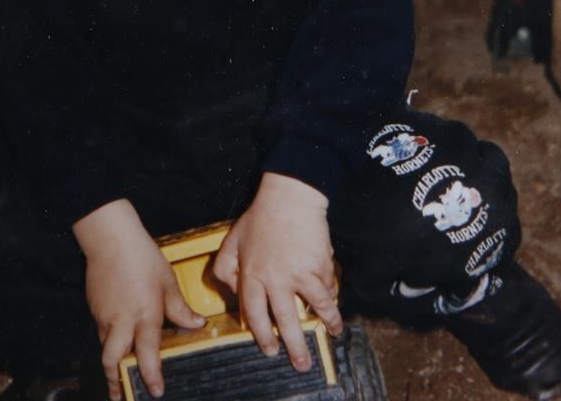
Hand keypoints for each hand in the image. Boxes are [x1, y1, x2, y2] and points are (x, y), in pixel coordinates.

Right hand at [73, 200, 204, 399]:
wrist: (111, 238)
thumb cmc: (141, 256)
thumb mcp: (167, 281)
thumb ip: (180, 308)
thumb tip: (197, 323)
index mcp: (144, 315)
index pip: (147, 354)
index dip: (151, 376)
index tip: (155, 391)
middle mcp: (122, 321)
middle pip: (112, 361)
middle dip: (115, 381)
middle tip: (121, 395)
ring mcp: (105, 315)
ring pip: (105, 347)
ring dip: (111, 362)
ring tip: (116, 375)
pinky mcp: (94, 307)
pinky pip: (101, 330)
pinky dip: (108, 338)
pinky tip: (116, 334)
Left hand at [212, 172, 342, 371]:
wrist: (290, 196)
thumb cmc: (261, 215)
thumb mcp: (233, 239)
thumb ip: (225, 266)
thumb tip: (231, 289)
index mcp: (252, 275)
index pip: (255, 314)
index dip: (262, 335)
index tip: (269, 348)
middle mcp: (275, 279)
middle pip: (285, 321)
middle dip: (294, 347)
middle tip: (301, 364)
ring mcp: (300, 273)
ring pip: (315, 308)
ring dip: (326, 324)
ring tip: (332, 334)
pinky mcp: (319, 265)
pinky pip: (327, 287)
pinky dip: (331, 296)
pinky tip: (334, 304)